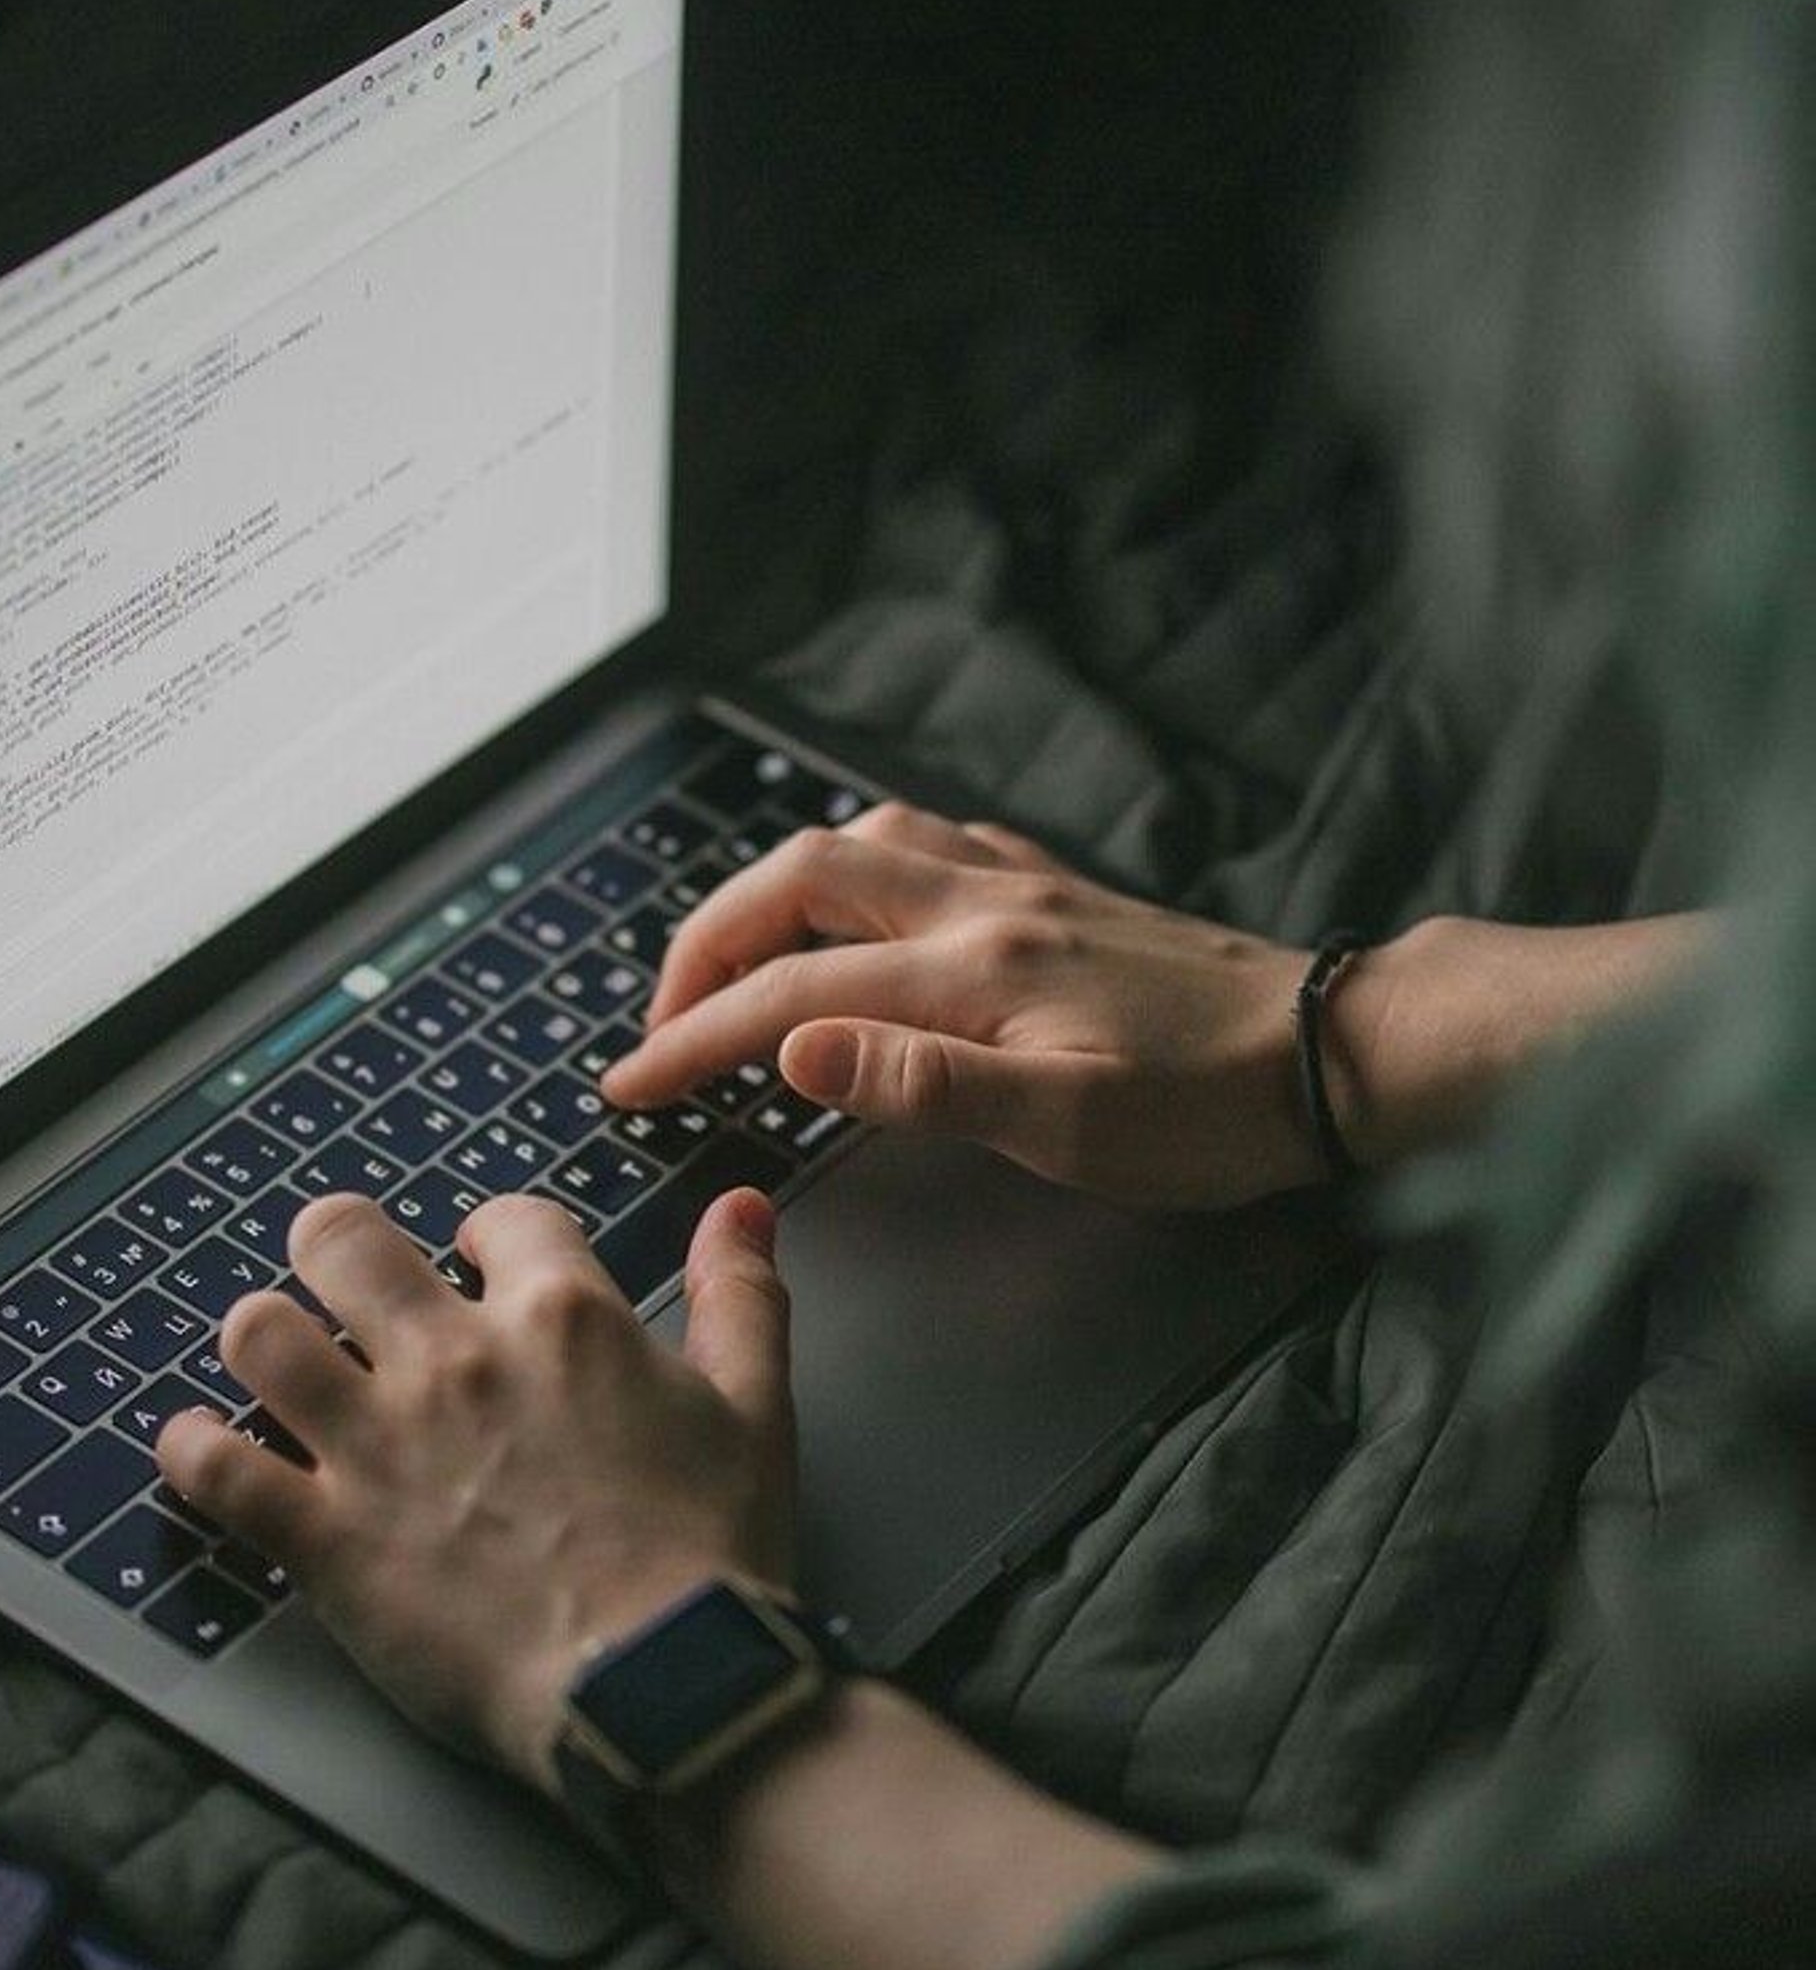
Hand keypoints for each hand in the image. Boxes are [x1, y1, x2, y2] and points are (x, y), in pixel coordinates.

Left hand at [154, 1187, 794, 1789]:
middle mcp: (456, 1360)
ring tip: (275, 1356)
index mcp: (562, 1318)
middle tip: (342, 1278)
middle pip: (343, 1241)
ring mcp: (380, 1446)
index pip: (502, 1218)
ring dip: (262, 1337)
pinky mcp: (326, 1538)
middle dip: (335, 1247)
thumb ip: (742, 1296)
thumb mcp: (756, 1409)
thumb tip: (741, 1208)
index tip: (482, 1262)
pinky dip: (190, 1453)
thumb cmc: (714, 1558)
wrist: (664, 1686)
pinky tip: (195, 1448)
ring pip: (261, 1335)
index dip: (489, 1234)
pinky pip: (215, 1470)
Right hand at [604, 802, 1322, 1208]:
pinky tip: (872, 901)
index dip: (695, 1041)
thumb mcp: (1070, 1128)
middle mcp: (984, 903)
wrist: (1337, 1050)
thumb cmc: (1213, 1111)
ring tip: (741, 959)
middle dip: (708, 942)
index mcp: (971, 970)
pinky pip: (936, 841)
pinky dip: (868, 864)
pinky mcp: (1063, 891)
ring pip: (862, 843)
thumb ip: (925, 1085)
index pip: (790, 995)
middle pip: (799, 880)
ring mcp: (1025, 887)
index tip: (633, 1086)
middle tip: (665, 1020)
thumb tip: (796, 1049)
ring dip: (777, 892)